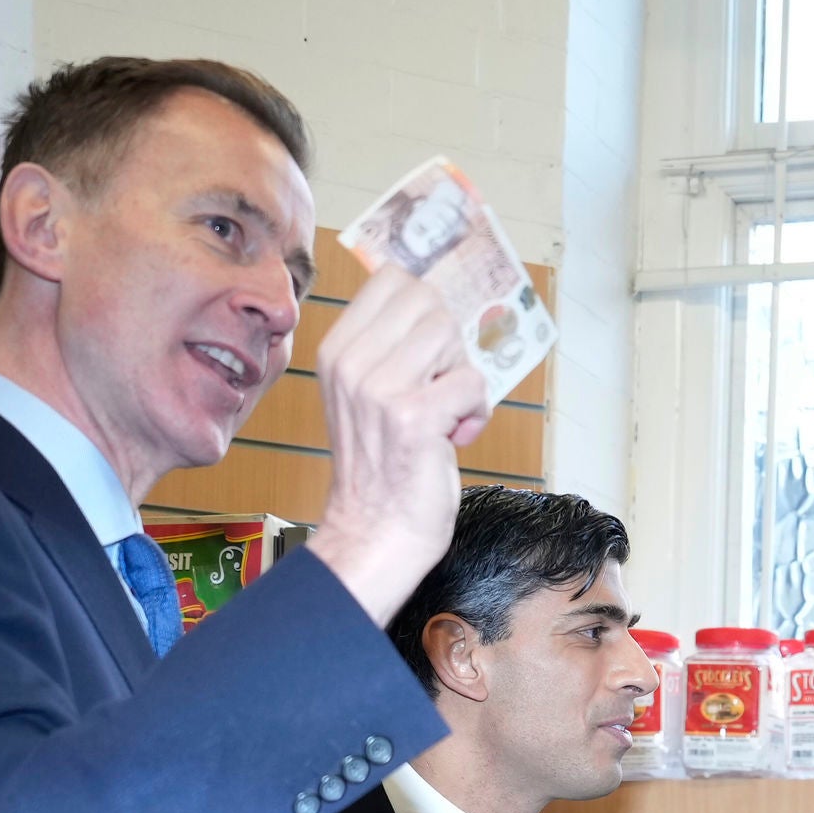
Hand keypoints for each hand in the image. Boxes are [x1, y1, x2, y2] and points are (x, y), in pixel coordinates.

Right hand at [305, 265, 493, 625]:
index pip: (393, 280)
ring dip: (463, 378)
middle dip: (449, 345)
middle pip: (429, 303)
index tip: (428, 356)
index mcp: (338, 349)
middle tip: (437, 389)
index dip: (428, 312)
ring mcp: (378, 387)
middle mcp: (351, 362)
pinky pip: (472, 382)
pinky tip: (453, 438)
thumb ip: (393, 347)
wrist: (376, 532)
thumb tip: (438, 306)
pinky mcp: (413, 416)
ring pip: (451, 336)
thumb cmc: (385, 466)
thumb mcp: (369, 392)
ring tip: (444, 416)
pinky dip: (476, 412)